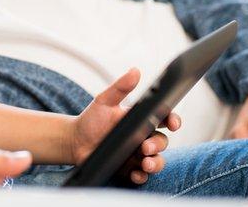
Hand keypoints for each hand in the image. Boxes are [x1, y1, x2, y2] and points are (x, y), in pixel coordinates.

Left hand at [69, 68, 181, 184]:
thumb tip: (135, 71)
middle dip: (158, 145)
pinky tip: (136, 174)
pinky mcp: (129, 169)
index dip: (173, 120)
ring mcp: (137, 155)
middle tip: (144, 147)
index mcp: (141, 120)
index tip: (173, 123)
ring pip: (156, 160)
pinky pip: (142, 175)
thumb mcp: (104, 101)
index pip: (164, 119)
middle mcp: (142, 138)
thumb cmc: (91, 119)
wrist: (74, 141)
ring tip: (145, 163)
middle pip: (162, 142)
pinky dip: (142, 176)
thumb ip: (120, 87)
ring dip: (155, 163)